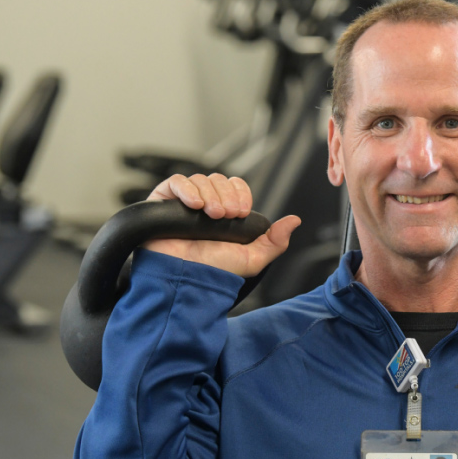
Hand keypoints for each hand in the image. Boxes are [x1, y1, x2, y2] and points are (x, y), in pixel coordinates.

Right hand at [143, 173, 300, 276]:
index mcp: (225, 214)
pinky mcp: (162, 202)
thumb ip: (275, 241)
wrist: (188, 279)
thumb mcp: (253, 259)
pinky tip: (196, 206)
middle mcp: (204, 206)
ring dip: (210, 194)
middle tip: (228, 216)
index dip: (240, 193)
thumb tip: (294, 220)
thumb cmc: (215, 271)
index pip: (235, 186)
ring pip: (200, 179)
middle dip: (226, 195)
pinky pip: (175, 182)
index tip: (242, 212)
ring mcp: (183, 203)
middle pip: (218, 180)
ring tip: (212, 216)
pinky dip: (187, 189)